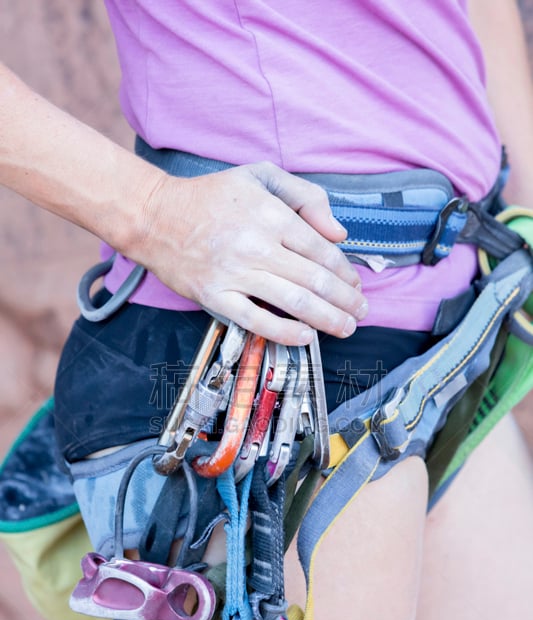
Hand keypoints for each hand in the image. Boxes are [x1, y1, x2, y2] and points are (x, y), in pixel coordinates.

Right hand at [134, 161, 367, 344]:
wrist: (155, 216)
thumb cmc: (211, 196)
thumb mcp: (260, 176)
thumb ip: (305, 196)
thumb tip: (339, 233)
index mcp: (272, 215)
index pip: (321, 250)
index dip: (346, 272)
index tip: (356, 285)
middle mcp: (257, 245)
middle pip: (315, 279)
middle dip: (345, 301)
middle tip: (361, 313)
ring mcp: (235, 274)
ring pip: (293, 302)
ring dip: (327, 319)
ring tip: (346, 328)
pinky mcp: (215, 297)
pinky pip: (256, 321)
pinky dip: (285, 332)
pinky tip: (306, 337)